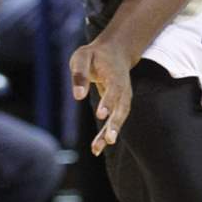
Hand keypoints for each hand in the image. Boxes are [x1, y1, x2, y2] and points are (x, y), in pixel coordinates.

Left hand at [69, 39, 132, 155]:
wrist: (114, 53)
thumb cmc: (95, 55)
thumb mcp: (82, 56)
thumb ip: (80, 74)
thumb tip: (78, 96)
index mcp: (115, 75)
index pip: (114, 90)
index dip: (109, 102)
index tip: (101, 115)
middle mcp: (123, 89)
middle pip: (122, 108)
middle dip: (115, 124)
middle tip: (110, 139)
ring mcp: (123, 99)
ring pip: (119, 118)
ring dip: (109, 134)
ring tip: (97, 149)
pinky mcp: (118, 107)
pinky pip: (113, 122)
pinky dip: (105, 135)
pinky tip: (95, 148)